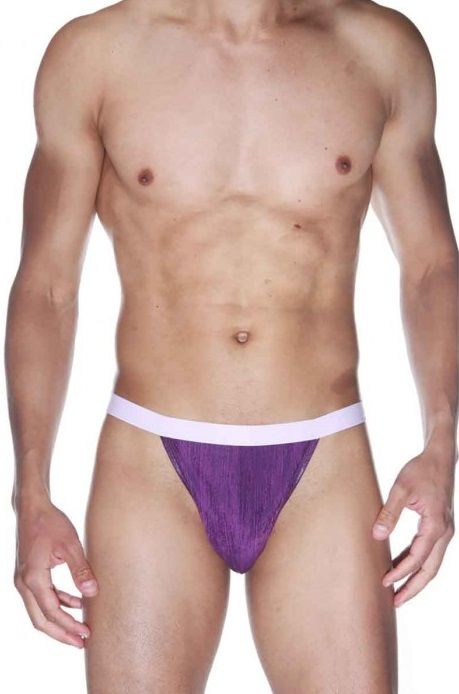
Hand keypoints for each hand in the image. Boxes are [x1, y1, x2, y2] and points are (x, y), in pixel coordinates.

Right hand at [14, 496, 98, 647]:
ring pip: (39, 611)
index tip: (86, 633)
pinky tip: (76, 603)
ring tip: (80, 627)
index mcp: (33, 578)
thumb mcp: (70, 545)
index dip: (69, 626)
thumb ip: (81, 569)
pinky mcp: (28, 575)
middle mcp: (24, 583)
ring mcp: (24, 580)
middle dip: (61, 633)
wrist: (33, 508)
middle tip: (82, 642)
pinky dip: (57, 603)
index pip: (51, 612)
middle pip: (41, 620)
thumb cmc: (51, 523)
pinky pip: (41, 598)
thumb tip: (92, 593)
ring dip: (59, 621)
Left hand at [372, 446, 455, 606]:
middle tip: (394, 602)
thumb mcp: (401, 488)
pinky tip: (401, 566)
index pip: (417, 557)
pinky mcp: (440, 527)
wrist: (440, 458)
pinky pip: (430, 552)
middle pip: (431, 569)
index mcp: (435, 524)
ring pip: (433, 564)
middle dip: (413, 588)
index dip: (400, 572)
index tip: (384, 582)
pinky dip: (417, 563)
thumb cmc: (420, 470)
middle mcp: (444, 532)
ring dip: (416, 578)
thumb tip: (376, 536)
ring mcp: (445, 531)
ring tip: (397, 592)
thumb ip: (389, 513)